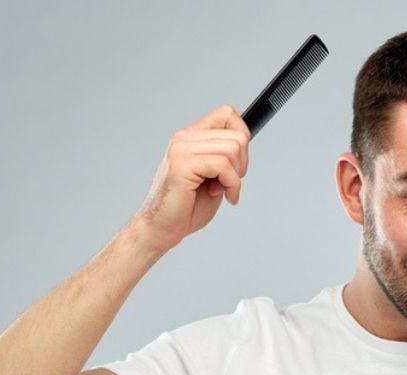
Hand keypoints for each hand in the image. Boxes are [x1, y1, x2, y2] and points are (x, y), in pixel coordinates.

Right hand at [135, 104, 251, 251]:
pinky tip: (221, 196)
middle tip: (227, 182)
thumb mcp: (213, 175)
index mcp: (191, 137)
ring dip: (235, 176)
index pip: (228, 114)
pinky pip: (223, 166)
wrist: (161, 228)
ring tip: (220, 190)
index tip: (237, 162)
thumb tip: (245, 137)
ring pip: (233, 149)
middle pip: (237, 135)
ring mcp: (181, 149)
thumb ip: (225, 155)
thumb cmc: (186, 207)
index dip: (242, 135)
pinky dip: (231, 185)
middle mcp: (184, 138)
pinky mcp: (182, 165)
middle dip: (243, 164)